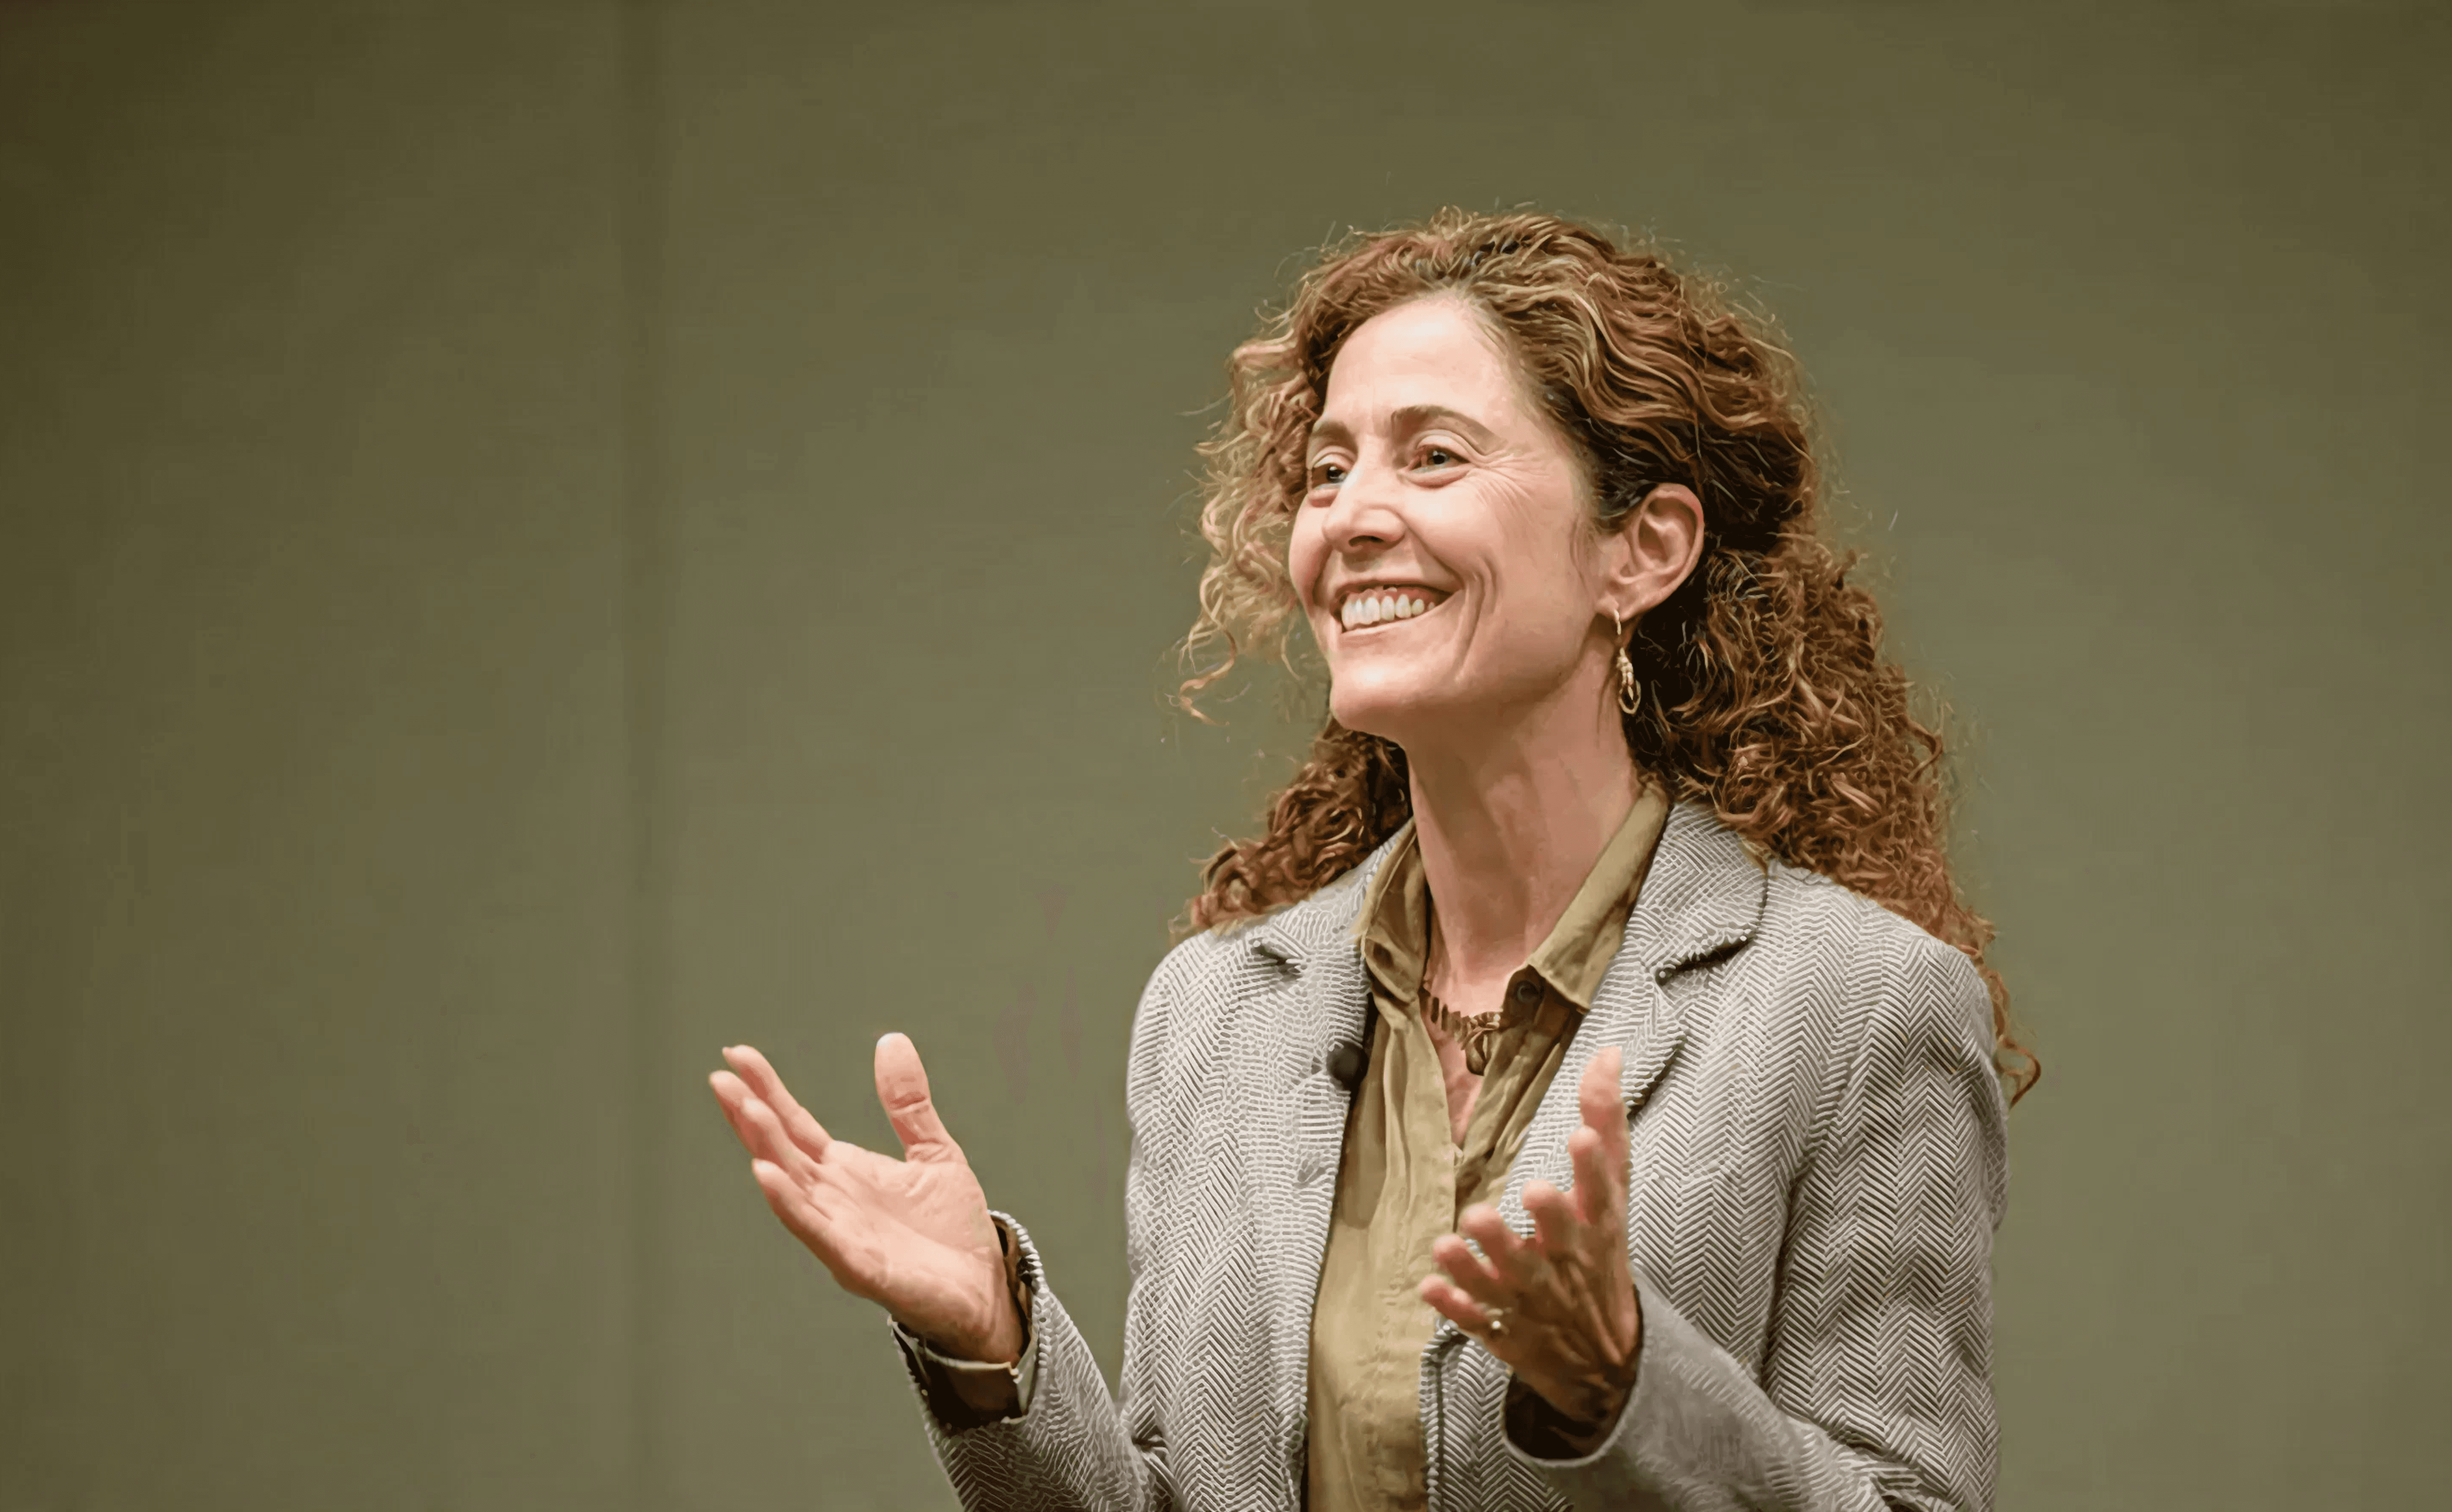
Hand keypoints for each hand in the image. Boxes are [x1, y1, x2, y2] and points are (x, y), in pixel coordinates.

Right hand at [708, 1035, 1022, 1364]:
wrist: (985, 1288)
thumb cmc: (952, 1231)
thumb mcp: (934, 1151)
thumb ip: (908, 1102)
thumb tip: (891, 1041)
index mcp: (846, 1172)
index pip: (795, 1125)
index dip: (767, 1090)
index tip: (738, 1054)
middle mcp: (833, 1200)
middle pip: (782, 1151)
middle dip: (750, 1115)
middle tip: (720, 1076)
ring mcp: (842, 1233)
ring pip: (792, 1188)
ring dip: (766, 1150)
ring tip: (744, 1111)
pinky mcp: (860, 1266)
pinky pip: (818, 1233)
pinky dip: (791, 1205)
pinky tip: (768, 1176)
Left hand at [1419, 1044, 1641, 1428]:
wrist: (1603, 1360)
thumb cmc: (1600, 1257)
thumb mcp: (1611, 1194)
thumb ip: (1605, 1123)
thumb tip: (1606, 1053)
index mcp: (1594, 1230)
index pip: (1601, 1196)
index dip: (1592, 1168)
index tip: (1579, 1138)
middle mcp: (1563, 1264)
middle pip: (1555, 1243)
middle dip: (1544, 1219)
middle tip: (1527, 1191)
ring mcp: (1530, 1301)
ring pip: (1503, 1283)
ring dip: (1477, 1265)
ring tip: (1450, 1241)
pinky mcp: (1502, 1330)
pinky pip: (1476, 1322)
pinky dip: (1453, 1309)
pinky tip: (1429, 1287)